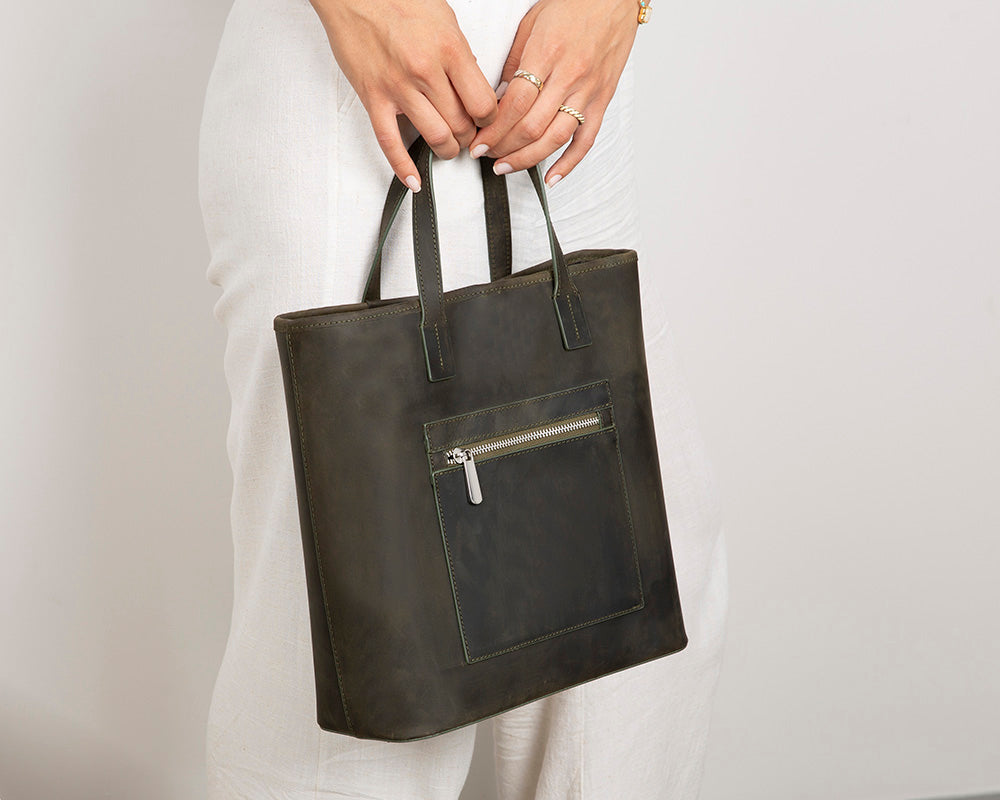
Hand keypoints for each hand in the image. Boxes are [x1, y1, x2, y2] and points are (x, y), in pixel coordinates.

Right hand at [309, 0, 499, 190]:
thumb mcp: (445, 20)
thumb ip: (460, 56)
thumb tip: (473, 86)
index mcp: (450, 50)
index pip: (483, 105)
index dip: (490, 120)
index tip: (487, 122)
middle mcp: (426, 72)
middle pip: (462, 125)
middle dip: (469, 137)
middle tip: (469, 135)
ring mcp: (398, 88)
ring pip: (436, 138)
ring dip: (447, 150)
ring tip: (448, 147)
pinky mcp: (373, 98)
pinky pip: (390, 143)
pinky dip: (403, 168)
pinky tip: (413, 180)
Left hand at [467, 0, 640, 187]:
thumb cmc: (574, 5)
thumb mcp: (532, 24)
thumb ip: (515, 63)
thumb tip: (498, 97)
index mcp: (547, 54)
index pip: (515, 104)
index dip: (492, 129)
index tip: (478, 142)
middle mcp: (570, 76)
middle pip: (531, 126)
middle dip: (503, 147)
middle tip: (486, 155)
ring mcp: (588, 91)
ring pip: (555, 138)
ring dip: (527, 159)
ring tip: (506, 167)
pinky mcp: (603, 100)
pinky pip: (586, 140)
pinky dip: (569, 163)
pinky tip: (552, 176)